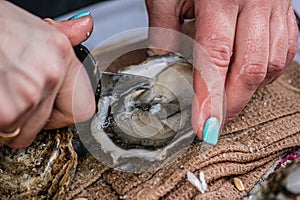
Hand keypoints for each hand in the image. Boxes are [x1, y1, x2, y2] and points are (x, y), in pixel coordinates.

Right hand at [0, 1, 94, 147]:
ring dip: (10, 119)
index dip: (63, 113)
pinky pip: (5, 133)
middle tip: (14, 94)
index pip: (83, 109)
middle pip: (48, 122)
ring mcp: (29, 94)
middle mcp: (50, 74)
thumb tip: (84, 27)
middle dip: (30, 116)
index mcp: (62, 53)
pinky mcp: (6, 111)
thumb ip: (64, 35)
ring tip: (1, 90)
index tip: (50, 110)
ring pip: (23, 130)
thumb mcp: (33, 27)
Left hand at [146, 0, 297, 143]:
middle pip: (250, 69)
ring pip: (272, 63)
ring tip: (228, 102)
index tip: (204, 126)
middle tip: (215, 123)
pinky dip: (267, 71)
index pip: (216, 58)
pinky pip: (285, 50)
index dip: (210, 98)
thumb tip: (162, 60)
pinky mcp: (284, 11)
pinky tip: (250, 77)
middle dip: (232, 104)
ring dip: (249, 90)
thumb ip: (164, 27)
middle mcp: (255, 3)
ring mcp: (274, 7)